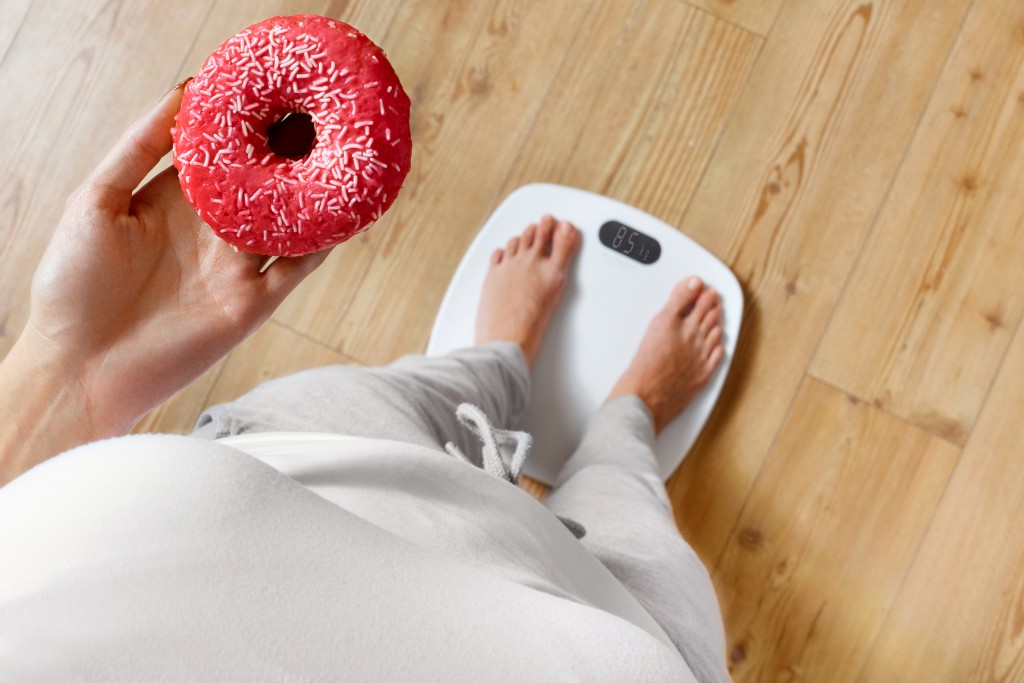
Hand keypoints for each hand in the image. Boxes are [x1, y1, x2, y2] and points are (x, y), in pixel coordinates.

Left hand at [1, 83, 329, 482]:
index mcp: (174, 201)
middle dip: (289, 149)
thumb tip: (181, 93)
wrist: (83, 368)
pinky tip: (345, 211)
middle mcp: (210, 230)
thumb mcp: (95, 199)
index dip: (245, 122)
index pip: (221, 152)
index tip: (270, 87)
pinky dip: (324, 240)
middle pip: (262, 181)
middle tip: (319, 111)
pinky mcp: (254, 301)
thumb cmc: (74, 285)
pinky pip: (299, 265)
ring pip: (289, 220)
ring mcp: (236, 266)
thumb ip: (138, 147)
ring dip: (315, 190)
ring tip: (343, 152)